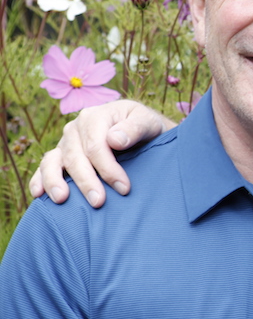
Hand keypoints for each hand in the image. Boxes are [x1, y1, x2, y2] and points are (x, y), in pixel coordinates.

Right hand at [29, 100, 176, 207]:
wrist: (141, 129)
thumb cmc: (145, 126)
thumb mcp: (148, 122)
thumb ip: (134, 129)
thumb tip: (114, 140)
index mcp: (95, 116)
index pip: (96, 145)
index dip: (107, 168)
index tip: (123, 188)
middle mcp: (75, 128)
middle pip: (75, 156)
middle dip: (86, 180)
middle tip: (98, 202)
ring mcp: (66, 143)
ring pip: (53, 161)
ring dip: (55, 181)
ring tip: (61, 199)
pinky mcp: (61, 156)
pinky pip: (44, 167)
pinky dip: (39, 180)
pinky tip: (38, 194)